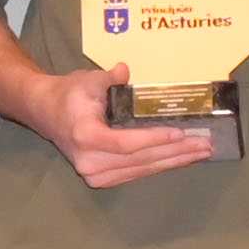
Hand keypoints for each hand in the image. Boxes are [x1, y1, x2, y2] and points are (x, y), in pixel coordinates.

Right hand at [33, 64, 221, 191]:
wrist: (44, 112)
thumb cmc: (68, 93)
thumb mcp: (86, 80)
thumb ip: (108, 78)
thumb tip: (125, 70)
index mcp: (85, 136)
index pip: (126, 142)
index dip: (155, 139)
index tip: (181, 133)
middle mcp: (89, 161)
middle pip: (140, 160)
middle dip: (176, 152)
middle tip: (204, 145)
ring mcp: (94, 174)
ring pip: (141, 169)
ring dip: (173, 161)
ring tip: (199, 153)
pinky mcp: (101, 178)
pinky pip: (136, 172)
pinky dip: (159, 165)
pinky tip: (179, 159)